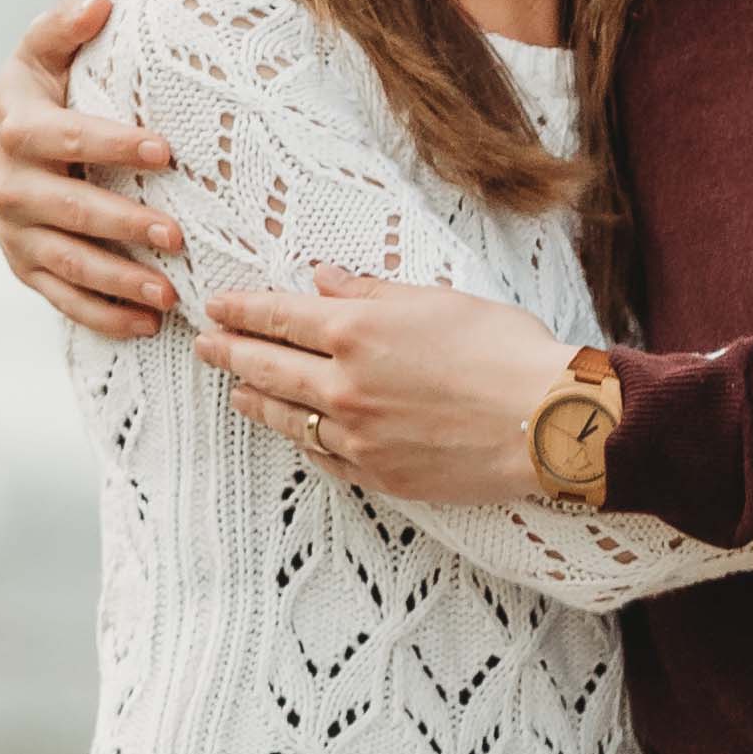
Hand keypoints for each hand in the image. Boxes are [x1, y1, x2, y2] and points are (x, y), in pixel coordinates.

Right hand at [0, 0, 187, 338]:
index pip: (68, 139)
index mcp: (19, 130)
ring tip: (169, 294)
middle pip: (69, 210)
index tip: (163, 151)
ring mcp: (17, 233)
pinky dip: (103, 316)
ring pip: (68, 263)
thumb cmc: (35, 95)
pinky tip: (147, 325)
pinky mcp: (25, 267)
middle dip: (123, 225)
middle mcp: (11, 186)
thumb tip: (102, 1)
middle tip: (176, 235)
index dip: (112, 145)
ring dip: (118, 281)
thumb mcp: (39, 54)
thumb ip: (64, 28)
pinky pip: (63, 298)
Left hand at [196, 271, 578, 498]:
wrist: (547, 423)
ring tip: (237, 390)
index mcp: (355, 332)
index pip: (278, 317)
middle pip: (267, 366)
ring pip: (285, 417)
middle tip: (205, 344)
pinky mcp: (377, 474)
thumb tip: (321, 280)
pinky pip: (321, 456)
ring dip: (255, 399)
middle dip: (230, 352)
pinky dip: (300, 440)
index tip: (217, 305)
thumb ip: (369, 293)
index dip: (242, 309)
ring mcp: (356, 436)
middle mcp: (343, 386)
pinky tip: (292, 432)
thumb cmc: (503, 350)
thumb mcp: (435, 301)